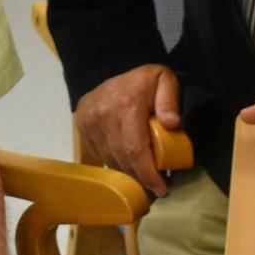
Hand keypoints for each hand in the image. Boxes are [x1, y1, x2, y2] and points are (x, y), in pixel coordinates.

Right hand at [74, 63, 181, 195]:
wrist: (110, 66)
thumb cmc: (143, 80)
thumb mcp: (164, 80)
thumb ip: (170, 101)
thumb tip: (172, 124)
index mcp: (126, 106)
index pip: (135, 149)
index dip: (148, 173)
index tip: (162, 188)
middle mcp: (103, 116)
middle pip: (122, 159)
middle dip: (141, 177)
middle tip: (156, 185)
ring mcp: (89, 122)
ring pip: (110, 159)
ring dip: (128, 172)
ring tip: (143, 175)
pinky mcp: (82, 127)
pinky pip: (99, 154)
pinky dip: (114, 162)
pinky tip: (126, 164)